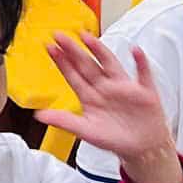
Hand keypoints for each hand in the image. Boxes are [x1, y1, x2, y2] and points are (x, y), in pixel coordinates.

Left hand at [42, 34, 180, 182]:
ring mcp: (123, 87)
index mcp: (90, 96)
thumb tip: (39, 115)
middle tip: (59, 35)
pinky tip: (135, 51)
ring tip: (87, 37)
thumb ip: (65, 121)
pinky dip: (140, 62)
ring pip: (110, 64)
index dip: (61, 61)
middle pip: (87, 65)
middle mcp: (105, 87)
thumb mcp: (87, 131)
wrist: (142, 147)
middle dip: (73, 50)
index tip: (49, 47)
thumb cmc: (115, 138)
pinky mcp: (144, 91)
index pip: (73, 75)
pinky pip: (143, 74)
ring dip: (99, 50)